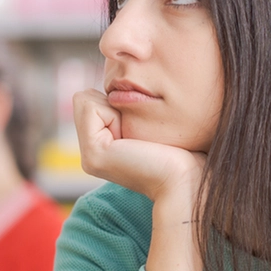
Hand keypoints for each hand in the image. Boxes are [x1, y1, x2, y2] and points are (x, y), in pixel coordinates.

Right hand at [74, 89, 204, 206]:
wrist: (186, 180)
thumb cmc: (181, 152)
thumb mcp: (148, 125)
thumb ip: (126, 111)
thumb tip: (116, 90)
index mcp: (101, 148)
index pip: (90, 100)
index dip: (117, 102)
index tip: (141, 131)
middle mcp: (89, 154)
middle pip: (84, 98)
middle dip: (114, 104)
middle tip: (138, 135)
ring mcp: (88, 157)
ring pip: (84, 100)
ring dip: (116, 110)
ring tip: (136, 138)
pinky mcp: (93, 154)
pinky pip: (91, 108)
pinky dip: (115, 115)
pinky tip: (133, 140)